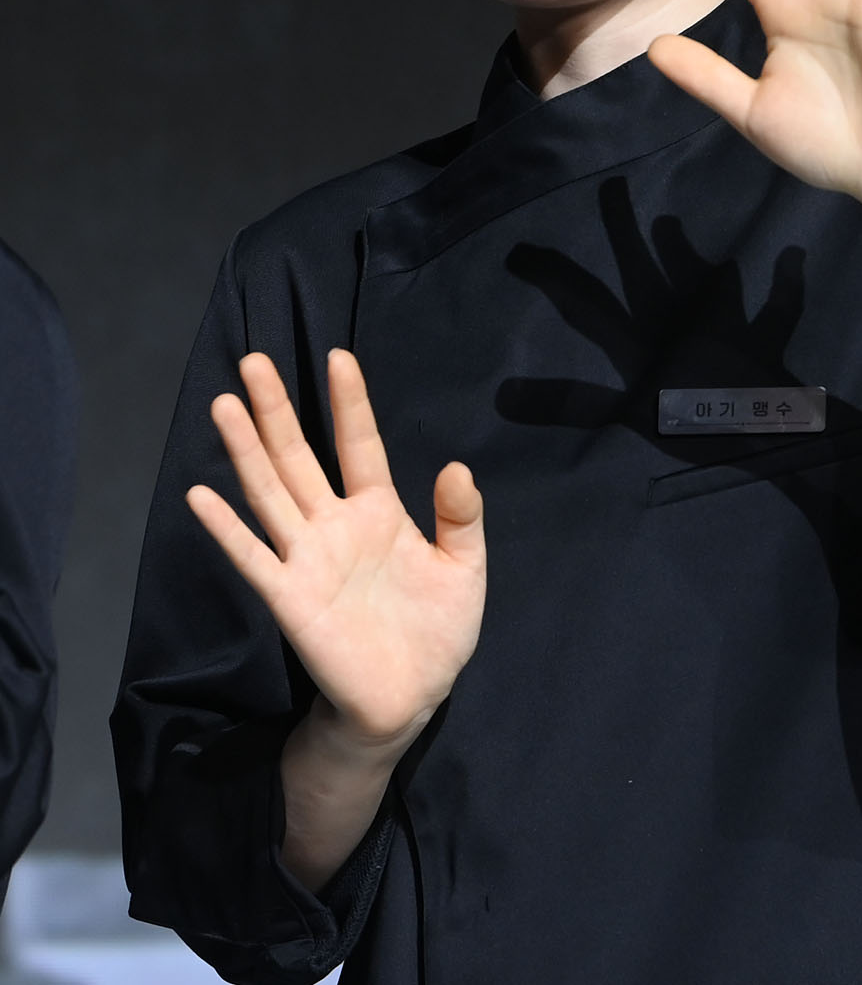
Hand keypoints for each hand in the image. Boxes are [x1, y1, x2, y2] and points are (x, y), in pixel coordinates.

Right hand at [187, 349, 485, 751]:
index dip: (350, 403)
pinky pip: (254, 557)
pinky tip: (202, 495)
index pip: (360, 444)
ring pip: (271, 492)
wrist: (410, 699)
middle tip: (254, 360)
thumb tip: (456, 466)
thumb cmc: (438, 631)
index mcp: (380, 512)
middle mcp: (336, 525)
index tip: (339, 357)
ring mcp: (308, 559)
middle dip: (277, 409)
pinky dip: (227, 529)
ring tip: (225, 404)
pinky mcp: (291, 598)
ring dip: (246, 450)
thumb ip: (461, 518)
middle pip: (300, 456)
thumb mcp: (463, 568)